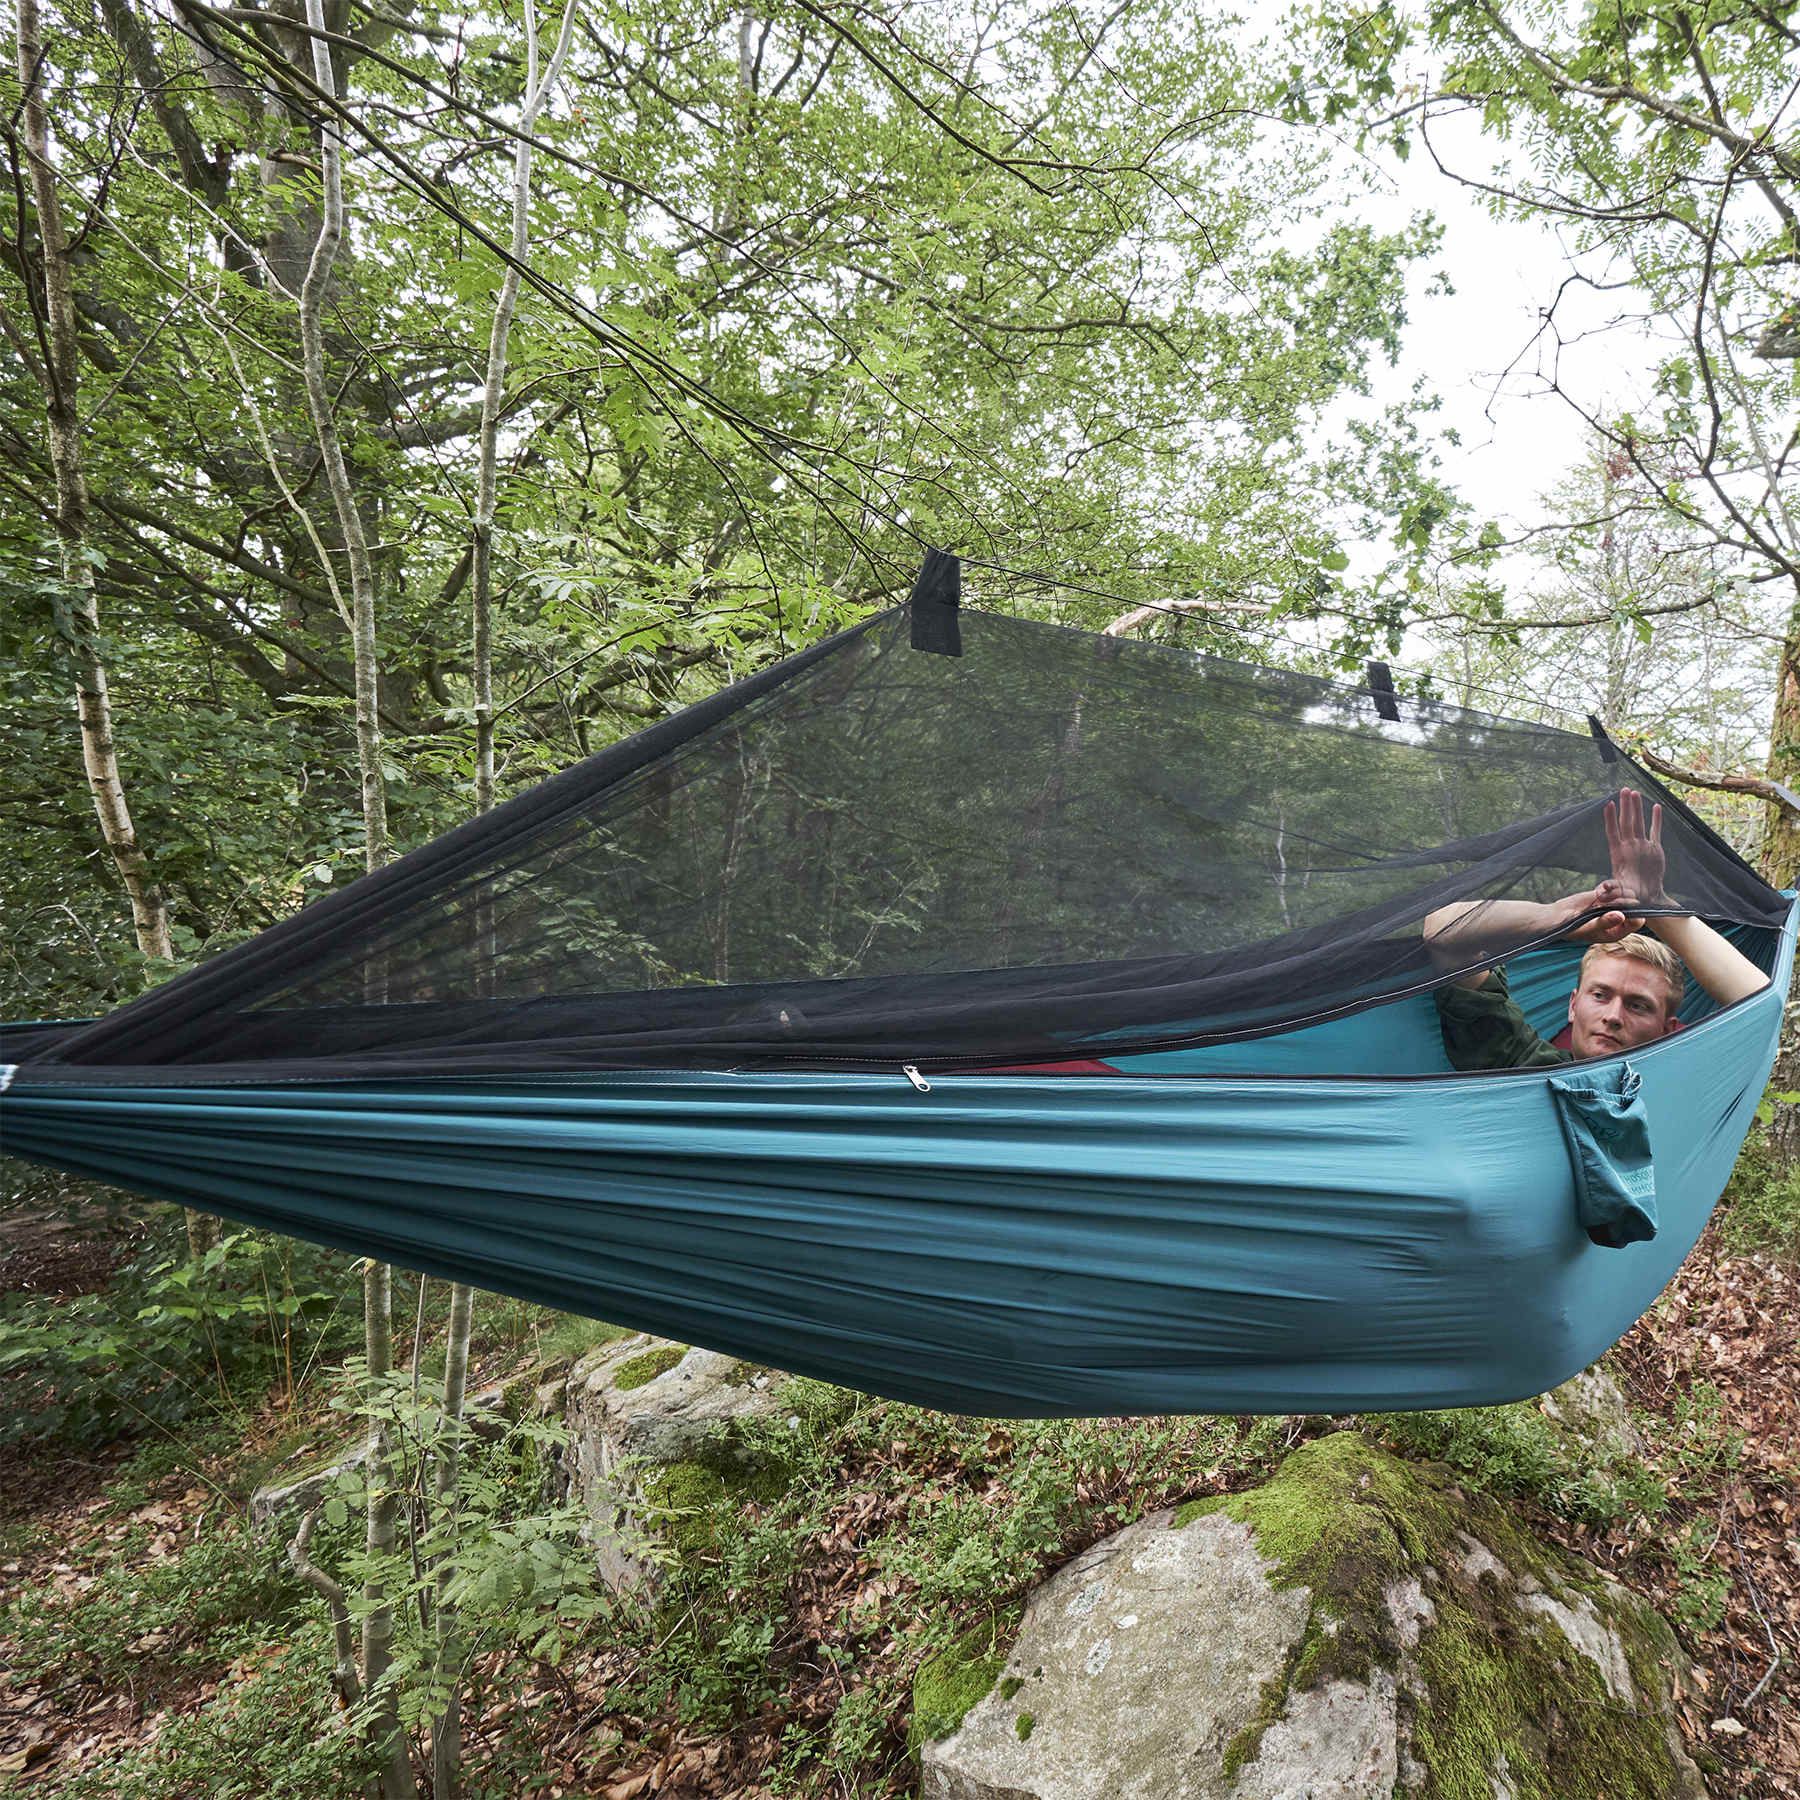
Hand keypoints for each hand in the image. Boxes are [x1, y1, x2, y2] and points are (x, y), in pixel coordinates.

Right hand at [1557, 879, 1643, 944]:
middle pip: (1634, 906)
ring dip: (1617, 892)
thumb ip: (1604, 923)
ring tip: (1601, 896)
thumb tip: (1621, 915)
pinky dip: (1610, 886)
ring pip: (1627, 895)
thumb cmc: (1572, 929)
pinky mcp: (1603, 896)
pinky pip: (1615, 887)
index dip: (1633, 914)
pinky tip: (1601, 889)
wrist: (1557, 918)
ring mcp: (1611, 906)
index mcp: (1617, 931)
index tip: (1620, 909)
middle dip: (1624, 901)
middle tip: (1606, 900)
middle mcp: (1618, 919)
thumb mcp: (1587, 929)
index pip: (1637, 922)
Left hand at [1604, 788, 1667, 907]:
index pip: (1612, 832)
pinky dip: (1655, 818)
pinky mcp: (1655, 849)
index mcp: (1619, 854)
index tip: (1608, 804)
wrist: (1645, 897)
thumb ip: (1611, 889)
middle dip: (1625, 806)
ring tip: (1634, 792)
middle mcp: (1629, 846)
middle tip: (1624, 789)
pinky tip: (1656, 806)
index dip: (1610, 818)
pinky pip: (1655, 830)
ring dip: (1637, 808)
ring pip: (1639, 822)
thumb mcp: (1618, 893)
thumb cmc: (1629, 896)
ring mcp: (1642, 846)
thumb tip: (1603, 890)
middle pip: (1626, 822)